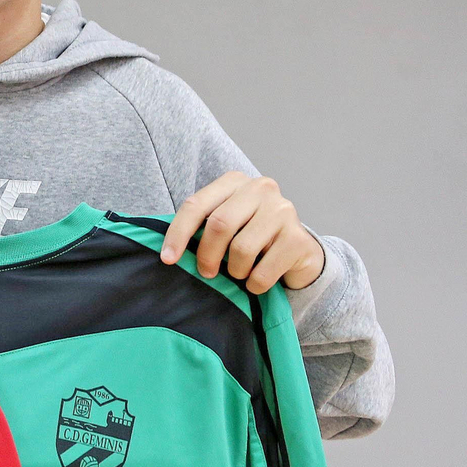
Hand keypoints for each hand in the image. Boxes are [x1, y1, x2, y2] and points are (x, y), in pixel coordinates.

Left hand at [158, 171, 324, 293]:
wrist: (298, 252)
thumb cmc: (252, 236)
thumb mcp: (225, 223)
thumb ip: (202, 226)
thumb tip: (170, 251)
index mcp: (234, 181)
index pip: (196, 204)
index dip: (178, 233)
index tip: (168, 258)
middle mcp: (260, 188)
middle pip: (219, 224)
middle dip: (206, 255)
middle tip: (206, 272)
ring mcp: (283, 211)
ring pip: (241, 249)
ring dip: (235, 271)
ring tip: (240, 272)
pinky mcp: (299, 239)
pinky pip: (263, 272)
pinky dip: (254, 284)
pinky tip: (257, 280)